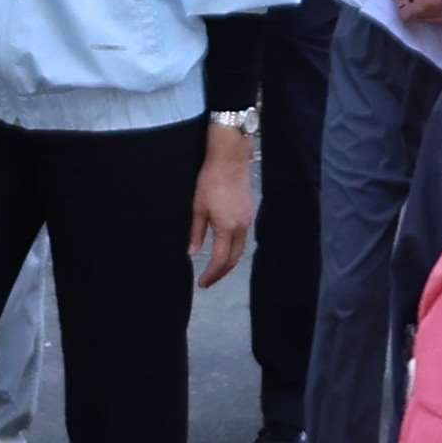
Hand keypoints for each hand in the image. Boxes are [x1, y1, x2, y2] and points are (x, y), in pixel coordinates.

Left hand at [190, 127, 254, 285]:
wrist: (230, 159)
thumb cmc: (210, 181)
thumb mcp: (198, 207)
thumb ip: (196, 232)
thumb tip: (192, 252)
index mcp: (226, 228)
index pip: (220, 260)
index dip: (211, 274)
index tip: (202, 283)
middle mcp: (241, 227)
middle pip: (234, 259)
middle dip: (221, 272)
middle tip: (209, 280)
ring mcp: (247, 220)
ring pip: (240, 249)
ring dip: (229, 261)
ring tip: (216, 267)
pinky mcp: (249, 212)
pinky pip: (243, 238)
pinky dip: (234, 248)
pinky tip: (225, 247)